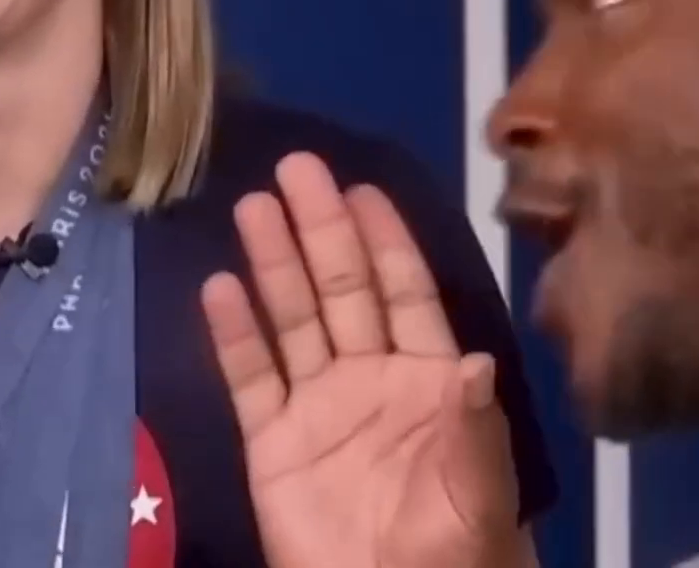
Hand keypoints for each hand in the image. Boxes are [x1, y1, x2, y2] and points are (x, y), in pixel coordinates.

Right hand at [201, 152, 525, 567]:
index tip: (361, 189)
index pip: (404, 294)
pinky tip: (218, 289)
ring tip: (252, 207)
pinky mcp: (273, 446)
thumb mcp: (480, 498)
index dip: (384, 242)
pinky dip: (234, 336)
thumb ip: (474, 431)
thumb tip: (476, 363)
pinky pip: (251, 380)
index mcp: (427, 381)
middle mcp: (371, 379)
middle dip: (321, 229)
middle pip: (342, 291)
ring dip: (274, 265)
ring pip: (293, 322)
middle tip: (297, 168)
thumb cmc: (458, 553)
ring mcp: (318, 409)